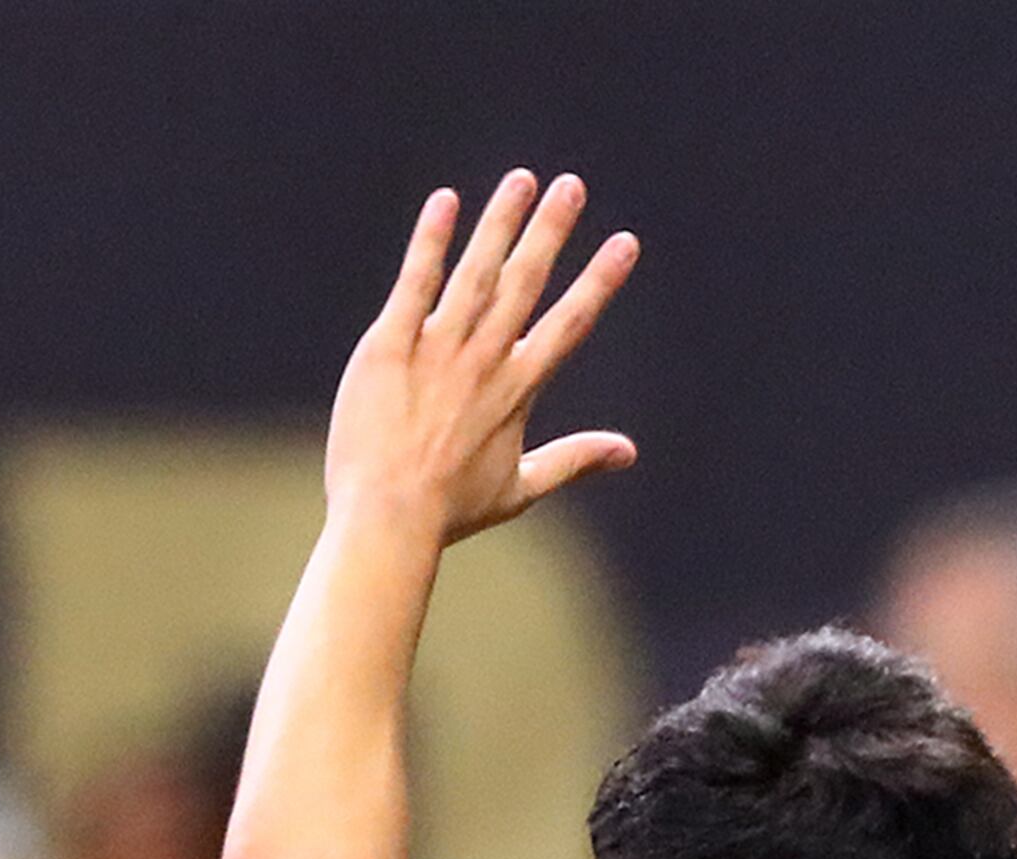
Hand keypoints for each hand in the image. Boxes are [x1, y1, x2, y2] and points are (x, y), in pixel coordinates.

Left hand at [328, 170, 640, 541]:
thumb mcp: (521, 488)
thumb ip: (575, 459)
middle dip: (552, 232)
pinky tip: (446, 203)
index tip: (624, 243)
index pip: (569, 324)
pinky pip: (415, 283)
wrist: (387, 520)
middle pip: (526, 283)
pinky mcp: (389, 347)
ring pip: (477, 273)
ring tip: (522, 181)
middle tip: (572, 186)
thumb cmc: (450, 511)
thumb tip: (628, 452)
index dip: (599, 281)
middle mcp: (484, 361)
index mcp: (517, 389)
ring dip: (501, 223)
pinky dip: (431, 241)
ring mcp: (437, 350)